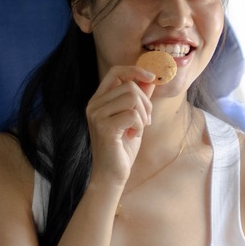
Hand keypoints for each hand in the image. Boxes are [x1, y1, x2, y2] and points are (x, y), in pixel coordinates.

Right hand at [85, 66, 155, 187]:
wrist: (111, 175)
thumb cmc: (122, 147)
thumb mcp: (134, 118)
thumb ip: (139, 99)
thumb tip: (149, 79)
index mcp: (98, 100)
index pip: (115, 71)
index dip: (134, 70)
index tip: (150, 77)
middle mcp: (93, 105)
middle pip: (129, 86)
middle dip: (146, 103)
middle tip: (145, 121)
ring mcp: (96, 115)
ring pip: (132, 98)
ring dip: (143, 114)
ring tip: (138, 129)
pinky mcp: (104, 127)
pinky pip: (132, 114)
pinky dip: (139, 125)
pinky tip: (133, 136)